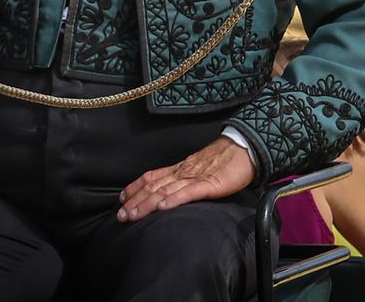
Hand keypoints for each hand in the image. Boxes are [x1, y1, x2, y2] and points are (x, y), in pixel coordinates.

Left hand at [117, 136, 253, 221]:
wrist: (244, 149)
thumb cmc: (224, 161)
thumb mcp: (199, 170)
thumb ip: (186, 181)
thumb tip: (172, 193)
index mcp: (180, 169)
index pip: (151, 177)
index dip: (135, 187)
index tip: (121, 198)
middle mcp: (182, 172)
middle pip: (153, 187)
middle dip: (135, 201)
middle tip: (120, 215)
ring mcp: (195, 177)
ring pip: (165, 191)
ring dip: (146, 204)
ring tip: (133, 215)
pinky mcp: (210, 183)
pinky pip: (189, 192)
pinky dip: (174, 200)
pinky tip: (163, 207)